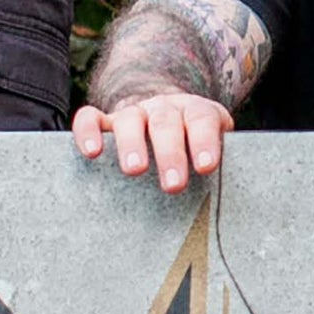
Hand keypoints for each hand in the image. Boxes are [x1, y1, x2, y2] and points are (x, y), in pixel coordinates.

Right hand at [72, 92, 233, 192]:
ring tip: (135, 170)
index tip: (206, 167)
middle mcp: (164, 108)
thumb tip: (226, 205)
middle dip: (171, 153)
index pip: (202, 119)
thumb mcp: (214, 150)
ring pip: (130, 119)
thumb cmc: (195, 148)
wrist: (171, 118)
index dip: (204, 141)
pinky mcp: (106, 121)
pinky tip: (91, 152)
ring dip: (132, 143)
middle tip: (174, 185)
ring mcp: (134, 113)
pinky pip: (91, 118)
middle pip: (166, 122)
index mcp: (195, 112)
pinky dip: (88, 130)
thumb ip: (220, 166)